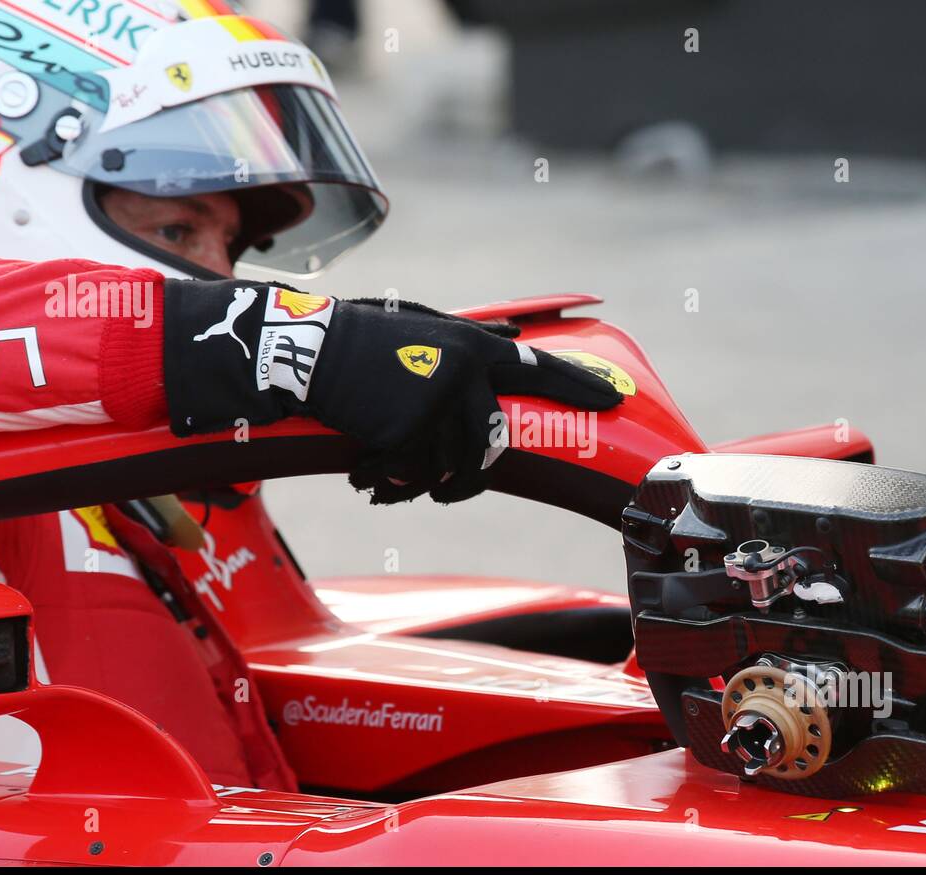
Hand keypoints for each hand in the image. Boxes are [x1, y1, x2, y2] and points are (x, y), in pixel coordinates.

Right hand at [165, 283, 622, 502]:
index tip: (616, 396)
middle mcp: (464, 372)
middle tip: (444, 492)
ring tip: (391, 479)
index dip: (578, 385)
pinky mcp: (405, 427)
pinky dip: (385, 481)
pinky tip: (364, 472)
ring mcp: (436, 400)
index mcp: (472, 347)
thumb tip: (516, 337)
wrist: (309, 350)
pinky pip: (409, 474)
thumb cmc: (366, 344)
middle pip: (488, 446)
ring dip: (420, 484)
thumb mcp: (426, 331)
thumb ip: (473, 342)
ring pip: (449, 467)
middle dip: (466, 480)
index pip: (538, 369)